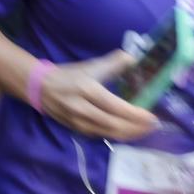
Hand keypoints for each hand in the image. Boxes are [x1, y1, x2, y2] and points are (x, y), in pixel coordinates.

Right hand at [35, 49, 159, 140]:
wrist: (40, 87)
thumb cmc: (68, 75)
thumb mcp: (90, 65)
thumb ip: (113, 63)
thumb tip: (133, 57)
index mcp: (87, 90)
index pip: (116, 107)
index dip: (135, 115)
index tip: (152, 117)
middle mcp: (83, 109)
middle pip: (114, 125)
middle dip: (137, 128)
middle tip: (153, 126)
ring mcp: (79, 122)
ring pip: (108, 134)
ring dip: (129, 134)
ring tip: (145, 131)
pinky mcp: (77, 130)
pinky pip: (101, 136)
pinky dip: (117, 136)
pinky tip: (128, 133)